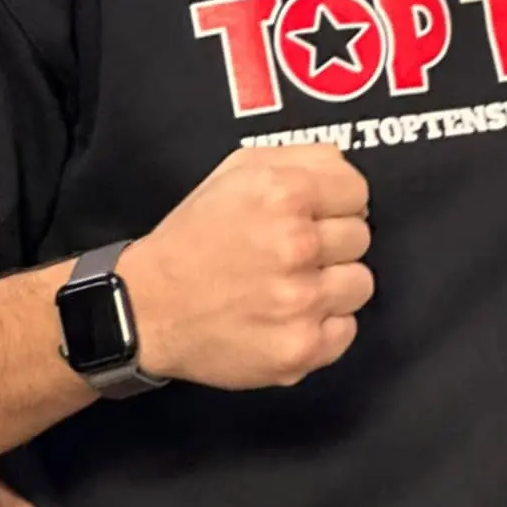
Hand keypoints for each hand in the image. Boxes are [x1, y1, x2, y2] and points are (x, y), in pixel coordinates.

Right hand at [120, 146, 373, 389]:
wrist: (145, 309)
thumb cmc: (193, 238)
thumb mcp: (238, 171)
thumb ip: (303, 158)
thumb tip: (346, 170)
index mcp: (283, 195)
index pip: (357, 191)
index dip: (336, 203)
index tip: (313, 216)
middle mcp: (295, 246)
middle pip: (360, 237)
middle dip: (331, 243)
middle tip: (290, 253)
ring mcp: (300, 302)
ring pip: (360, 284)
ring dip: (331, 285)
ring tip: (289, 286)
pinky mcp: (300, 349)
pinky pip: (346, 331)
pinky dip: (323, 326)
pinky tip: (287, 317)